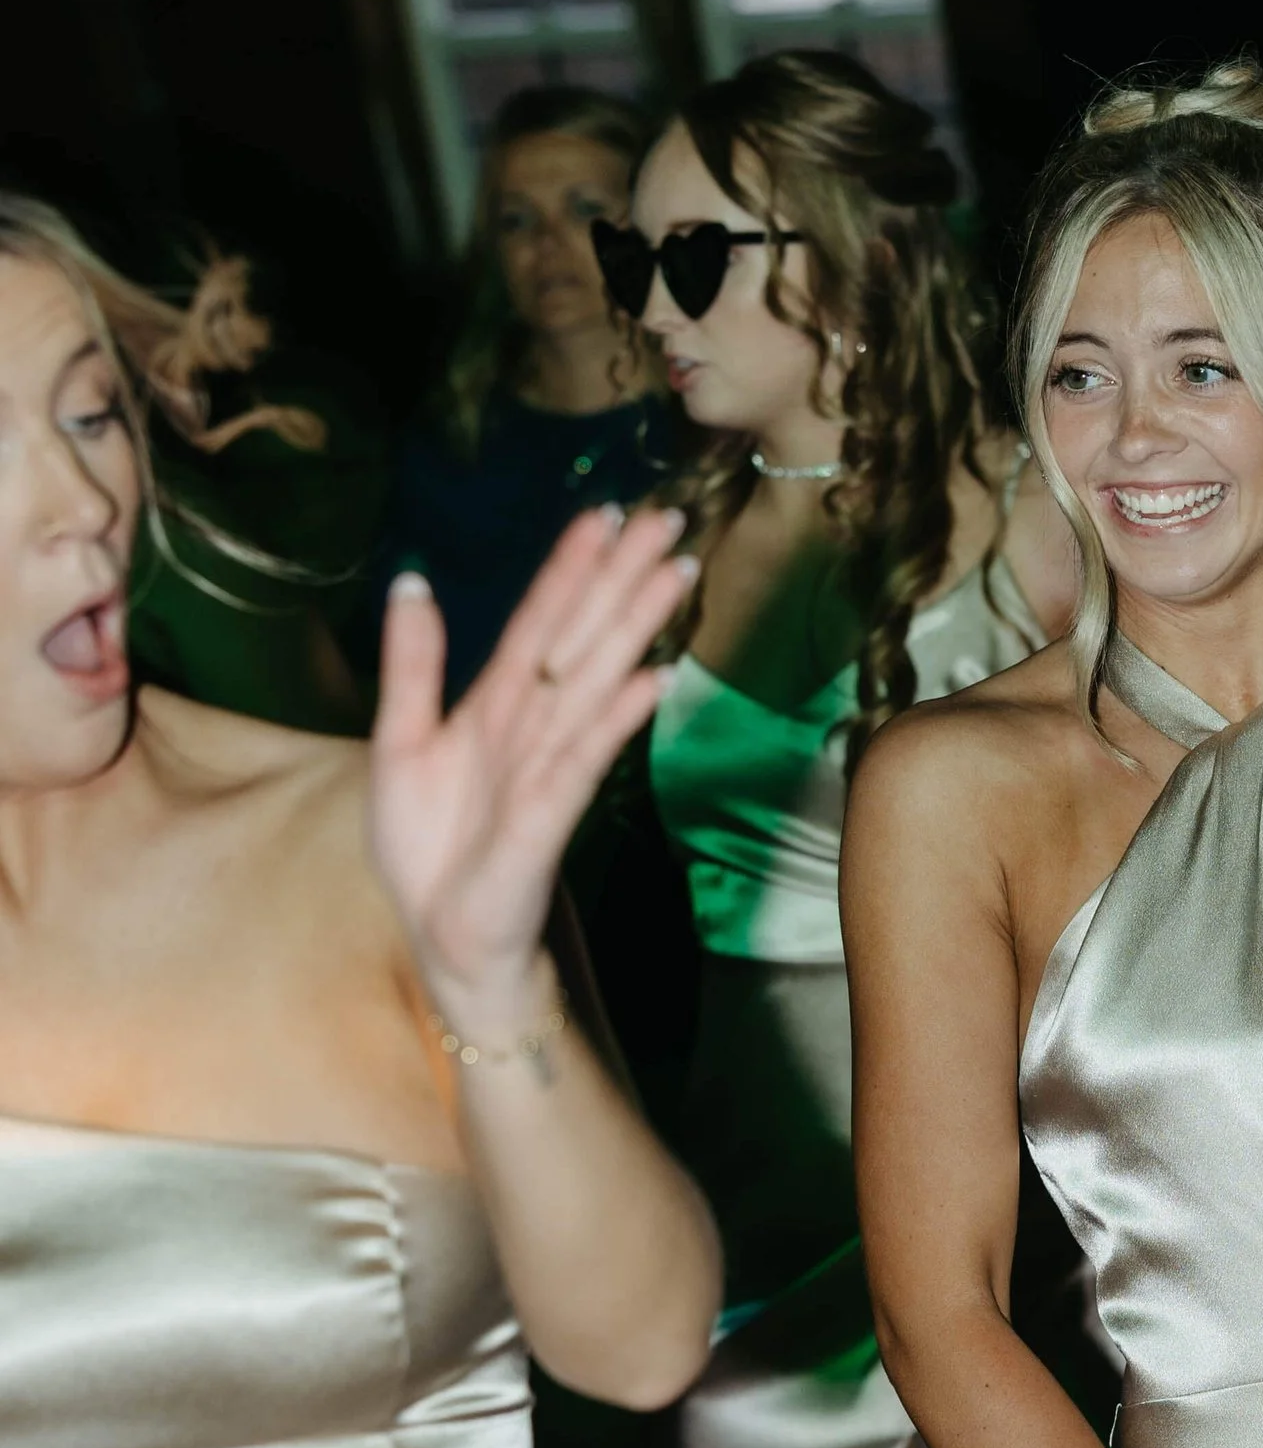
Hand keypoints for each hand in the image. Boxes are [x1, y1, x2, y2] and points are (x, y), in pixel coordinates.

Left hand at [371, 507, 693, 1030]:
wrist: (444, 934)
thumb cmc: (429, 845)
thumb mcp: (400, 741)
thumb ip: (412, 665)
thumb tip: (412, 581)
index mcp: (496, 704)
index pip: (539, 621)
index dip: (569, 569)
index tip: (604, 514)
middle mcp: (533, 726)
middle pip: (582, 637)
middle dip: (623, 578)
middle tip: (668, 517)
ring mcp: (548, 766)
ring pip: (596, 682)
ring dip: (636, 627)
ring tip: (676, 573)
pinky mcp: (549, 815)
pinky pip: (585, 757)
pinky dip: (617, 717)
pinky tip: (654, 677)